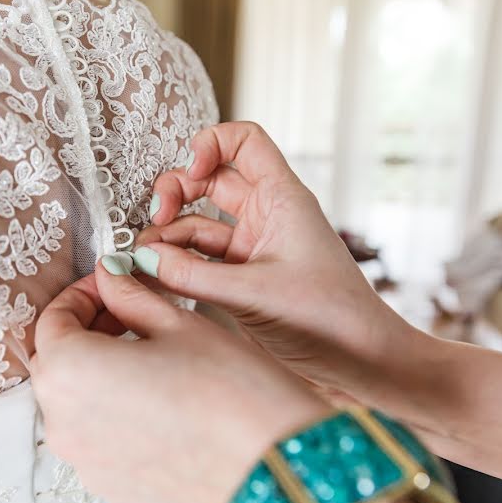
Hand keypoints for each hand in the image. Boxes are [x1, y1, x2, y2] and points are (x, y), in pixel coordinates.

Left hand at [31, 257, 331, 502]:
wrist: (278, 469)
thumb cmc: (234, 395)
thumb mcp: (179, 325)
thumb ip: (130, 297)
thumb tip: (111, 278)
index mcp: (71, 374)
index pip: (52, 321)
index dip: (83, 295)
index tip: (110, 286)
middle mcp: (66, 427)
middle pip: (60, 367)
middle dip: (90, 335)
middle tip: (130, 316)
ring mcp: (90, 467)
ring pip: (81, 409)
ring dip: (104, 378)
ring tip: (153, 361)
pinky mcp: (118, 493)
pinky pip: (106, 447)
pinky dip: (122, 421)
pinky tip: (165, 406)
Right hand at [137, 121, 417, 397]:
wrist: (359, 362)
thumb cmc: (329, 317)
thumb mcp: (253, 293)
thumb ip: (191, 275)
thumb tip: (142, 258)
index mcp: (281, 198)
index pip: (244, 141)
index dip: (210, 144)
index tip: (190, 173)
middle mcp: (265, 215)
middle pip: (209, 180)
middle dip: (176, 192)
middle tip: (156, 218)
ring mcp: (251, 246)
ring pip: (197, 223)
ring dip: (169, 236)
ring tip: (146, 260)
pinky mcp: (241, 276)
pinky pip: (199, 258)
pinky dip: (176, 265)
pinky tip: (156, 277)